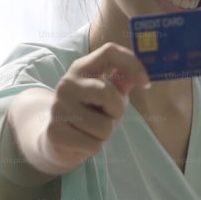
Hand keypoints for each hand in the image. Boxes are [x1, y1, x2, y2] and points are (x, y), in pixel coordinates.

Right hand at [37, 42, 149, 173]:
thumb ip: (121, 82)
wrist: (55, 138)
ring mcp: (58, 107)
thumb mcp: (106, 94)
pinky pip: (93, 145)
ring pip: (104, 127)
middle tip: (106, 116)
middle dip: (116, 112)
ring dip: (104, 134)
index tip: (145, 83)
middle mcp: (67, 83)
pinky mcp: (55, 132)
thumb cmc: (88, 112)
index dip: (132, 64)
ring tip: (90, 130)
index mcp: (82, 68)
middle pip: (108, 93)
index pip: (110, 51)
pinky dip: (93, 148)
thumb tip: (141, 77)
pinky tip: (81, 141)